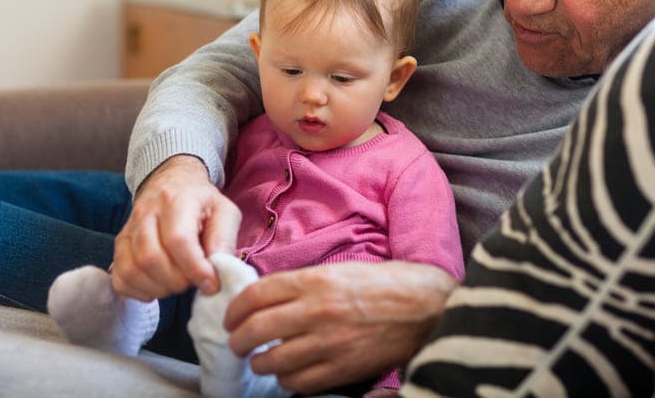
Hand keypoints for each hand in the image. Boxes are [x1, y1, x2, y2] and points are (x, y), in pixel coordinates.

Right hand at [111, 155, 241, 299]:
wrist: (171, 183)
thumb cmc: (201, 202)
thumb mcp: (224, 212)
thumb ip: (224, 240)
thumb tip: (218, 272)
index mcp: (176, 200)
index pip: (178, 240)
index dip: (195, 268)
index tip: (211, 283)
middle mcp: (146, 212)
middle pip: (151, 258)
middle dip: (177, 281)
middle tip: (193, 281)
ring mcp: (128, 228)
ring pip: (132, 269)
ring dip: (159, 288)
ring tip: (178, 284)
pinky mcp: (119, 244)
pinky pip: (120, 277)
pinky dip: (139, 291)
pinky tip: (158, 286)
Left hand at [224, 261, 457, 394]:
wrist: (424, 306)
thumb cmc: (383, 284)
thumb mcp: (339, 271)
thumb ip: (303, 285)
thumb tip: (269, 301)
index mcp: (314, 281)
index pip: (256, 295)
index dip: (235, 309)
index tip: (230, 317)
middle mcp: (316, 311)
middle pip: (256, 329)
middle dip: (237, 339)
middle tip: (236, 343)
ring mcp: (328, 343)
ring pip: (273, 361)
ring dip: (260, 363)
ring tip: (262, 360)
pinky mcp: (342, 369)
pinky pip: (299, 383)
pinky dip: (287, 381)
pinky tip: (289, 374)